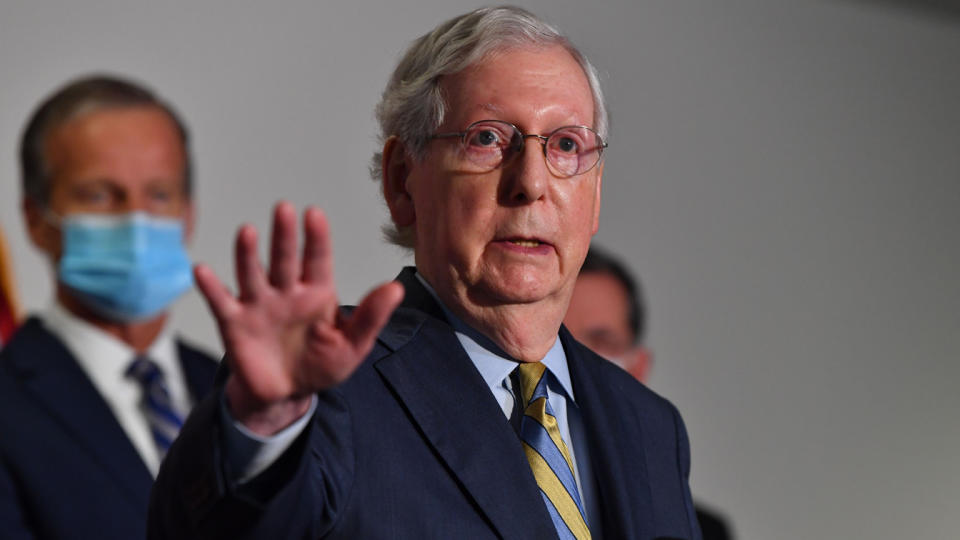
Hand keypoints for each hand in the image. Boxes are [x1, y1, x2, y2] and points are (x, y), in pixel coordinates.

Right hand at [195, 202, 403, 434]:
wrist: (285, 395)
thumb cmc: (321, 365)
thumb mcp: (352, 345)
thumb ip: (371, 317)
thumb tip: (397, 288)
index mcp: (317, 293)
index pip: (317, 260)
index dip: (316, 238)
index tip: (314, 214)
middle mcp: (286, 291)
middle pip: (284, 259)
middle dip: (284, 236)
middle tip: (284, 208)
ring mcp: (259, 304)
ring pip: (252, 273)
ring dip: (248, 254)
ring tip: (248, 232)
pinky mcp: (234, 323)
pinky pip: (221, 302)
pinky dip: (211, 287)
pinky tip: (202, 271)